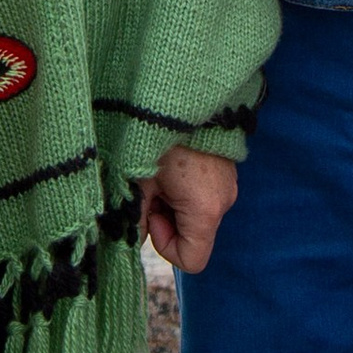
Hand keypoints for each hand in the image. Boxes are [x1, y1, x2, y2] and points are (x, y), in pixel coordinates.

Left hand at [139, 147, 238, 278]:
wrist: (181, 91)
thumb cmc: (157, 137)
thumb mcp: (138, 180)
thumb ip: (133, 217)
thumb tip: (126, 239)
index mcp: (206, 210)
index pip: (192, 261)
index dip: (165, 246)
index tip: (151, 213)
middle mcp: (224, 202)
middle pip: (192, 236)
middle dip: (165, 220)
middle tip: (149, 187)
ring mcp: (227, 186)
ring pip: (194, 215)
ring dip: (172, 202)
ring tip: (158, 171)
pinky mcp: (224, 172)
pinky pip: (201, 197)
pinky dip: (182, 189)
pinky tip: (170, 164)